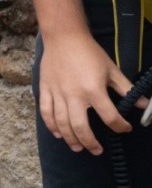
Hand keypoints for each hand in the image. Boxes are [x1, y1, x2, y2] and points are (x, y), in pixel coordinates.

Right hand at [38, 28, 133, 152]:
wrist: (63, 36)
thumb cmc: (89, 52)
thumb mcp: (112, 70)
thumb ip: (127, 89)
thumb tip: (143, 104)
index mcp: (93, 90)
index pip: (109, 117)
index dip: (120, 127)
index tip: (124, 128)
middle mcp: (74, 95)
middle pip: (81, 127)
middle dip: (90, 143)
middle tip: (97, 150)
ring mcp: (57, 93)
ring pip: (62, 123)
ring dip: (70, 139)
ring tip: (78, 148)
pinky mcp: (45, 89)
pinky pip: (46, 112)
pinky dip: (51, 126)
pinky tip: (58, 134)